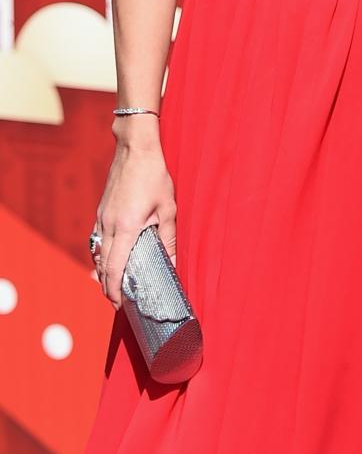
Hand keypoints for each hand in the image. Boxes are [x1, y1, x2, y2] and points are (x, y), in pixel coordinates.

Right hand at [93, 118, 175, 306]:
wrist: (135, 148)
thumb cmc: (154, 176)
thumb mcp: (168, 208)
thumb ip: (168, 239)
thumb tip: (172, 265)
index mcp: (126, 228)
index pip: (114, 269)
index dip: (114, 291)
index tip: (119, 305)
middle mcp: (109, 225)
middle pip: (102, 266)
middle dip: (107, 287)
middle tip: (118, 301)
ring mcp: (102, 218)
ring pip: (97, 253)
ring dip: (103, 272)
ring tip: (114, 284)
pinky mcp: (101, 210)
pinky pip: (97, 239)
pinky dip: (101, 254)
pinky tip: (109, 258)